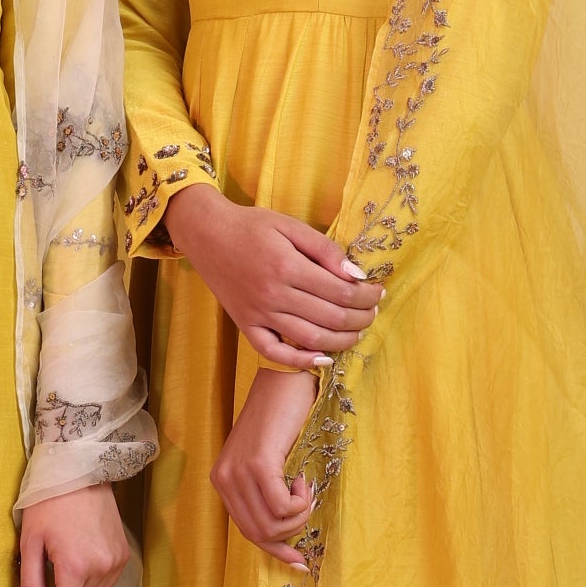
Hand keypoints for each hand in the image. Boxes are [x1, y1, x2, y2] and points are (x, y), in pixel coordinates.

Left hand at [17, 483, 128, 586]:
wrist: (82, 473)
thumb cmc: (48, 504)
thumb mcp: (29, 544)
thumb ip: (31, 586)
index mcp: (76, 566)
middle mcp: (102, 569)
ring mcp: (117, 564)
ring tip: (51, 582)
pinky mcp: (123, 557)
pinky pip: (101, 586)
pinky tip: (72, 571)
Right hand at [166, 184, 379, 366]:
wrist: (207, 234)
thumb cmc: (252, 226)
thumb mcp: (291, 226)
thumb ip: (325, 250)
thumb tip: (357, 275)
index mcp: (288, 267)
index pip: (342, 291)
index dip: (367, 295)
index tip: (378, 291)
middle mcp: (274, 295)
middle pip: (331, 318)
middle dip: (361, 319)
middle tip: (373, 312)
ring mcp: (258, 314)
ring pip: (310, 339)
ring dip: (342, 341)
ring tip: (358, 332)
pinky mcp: (246, 325)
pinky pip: (275, 352)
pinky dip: (301, 360)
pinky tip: (323, 358)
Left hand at [211, 365, 318, 569]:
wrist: (288, 382)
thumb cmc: (284, 420)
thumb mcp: (270, 464)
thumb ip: (268, 494)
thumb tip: (284, 533)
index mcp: (222, 481)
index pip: (246, 531)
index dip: (274, 551)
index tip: (299, 563)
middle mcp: (224, 479)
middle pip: (258, 534)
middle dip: (290, 533)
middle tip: (307, 506)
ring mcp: (239, 472)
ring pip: (271, 525)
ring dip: (298, 516)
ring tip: (306, 489)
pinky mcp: (258, 464)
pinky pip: (282, 507)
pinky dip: (300, 502)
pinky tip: (303, 479)